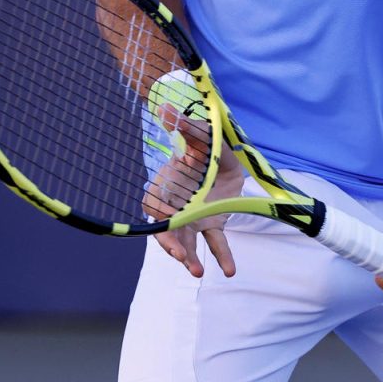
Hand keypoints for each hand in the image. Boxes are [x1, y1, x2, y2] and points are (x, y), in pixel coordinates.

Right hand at [143, 103, 243, 277]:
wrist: (226, 157)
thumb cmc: (207, 146)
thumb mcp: (202, 136)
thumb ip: (187, 127)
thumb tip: (166, 109)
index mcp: (165, 185)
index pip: (154, 204)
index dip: (159, 214)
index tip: (166, 220)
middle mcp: (175, 207)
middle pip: (166, 231)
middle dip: (170, 245)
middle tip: (179, 256)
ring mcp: (193, 218)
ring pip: (186, 242)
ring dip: (189, 258)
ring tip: (196, 271)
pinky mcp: (212, 224)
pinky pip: (215, 243)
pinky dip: (222, 257)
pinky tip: (228, 271)